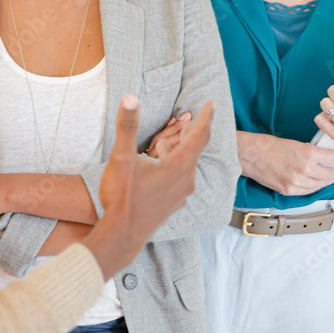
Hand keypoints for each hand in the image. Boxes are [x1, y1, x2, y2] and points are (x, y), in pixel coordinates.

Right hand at [84, 95, 212, 273]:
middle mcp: (185, 181)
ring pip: (185, 166)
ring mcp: (180, 195)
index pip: (199, 135)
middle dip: (193, 133)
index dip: (206, 117)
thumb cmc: (123, 196)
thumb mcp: (122, 158)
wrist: (122, 234)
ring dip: (179, 151)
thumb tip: (131, 98)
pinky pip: (178, 180)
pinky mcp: (172, 204)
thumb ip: (128, 126)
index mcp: (179, 166)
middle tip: (193, 119)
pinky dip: (173, 167)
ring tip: (168, 143)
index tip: (211, 103)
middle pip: (194, 150)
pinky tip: (159, 169)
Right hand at [237, 131, 333, 195]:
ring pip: (320, 185)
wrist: (248, 155)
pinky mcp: (288, 190)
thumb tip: (324, 157)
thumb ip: (310, 151)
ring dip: (324, 180)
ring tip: (325, 176)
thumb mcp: (294, 143)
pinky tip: (312, 182)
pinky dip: (312, 187)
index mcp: (307, 153)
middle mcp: (304, 169)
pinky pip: (307, 191)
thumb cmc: (267, 145)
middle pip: (331, 175)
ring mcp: (296, 182)